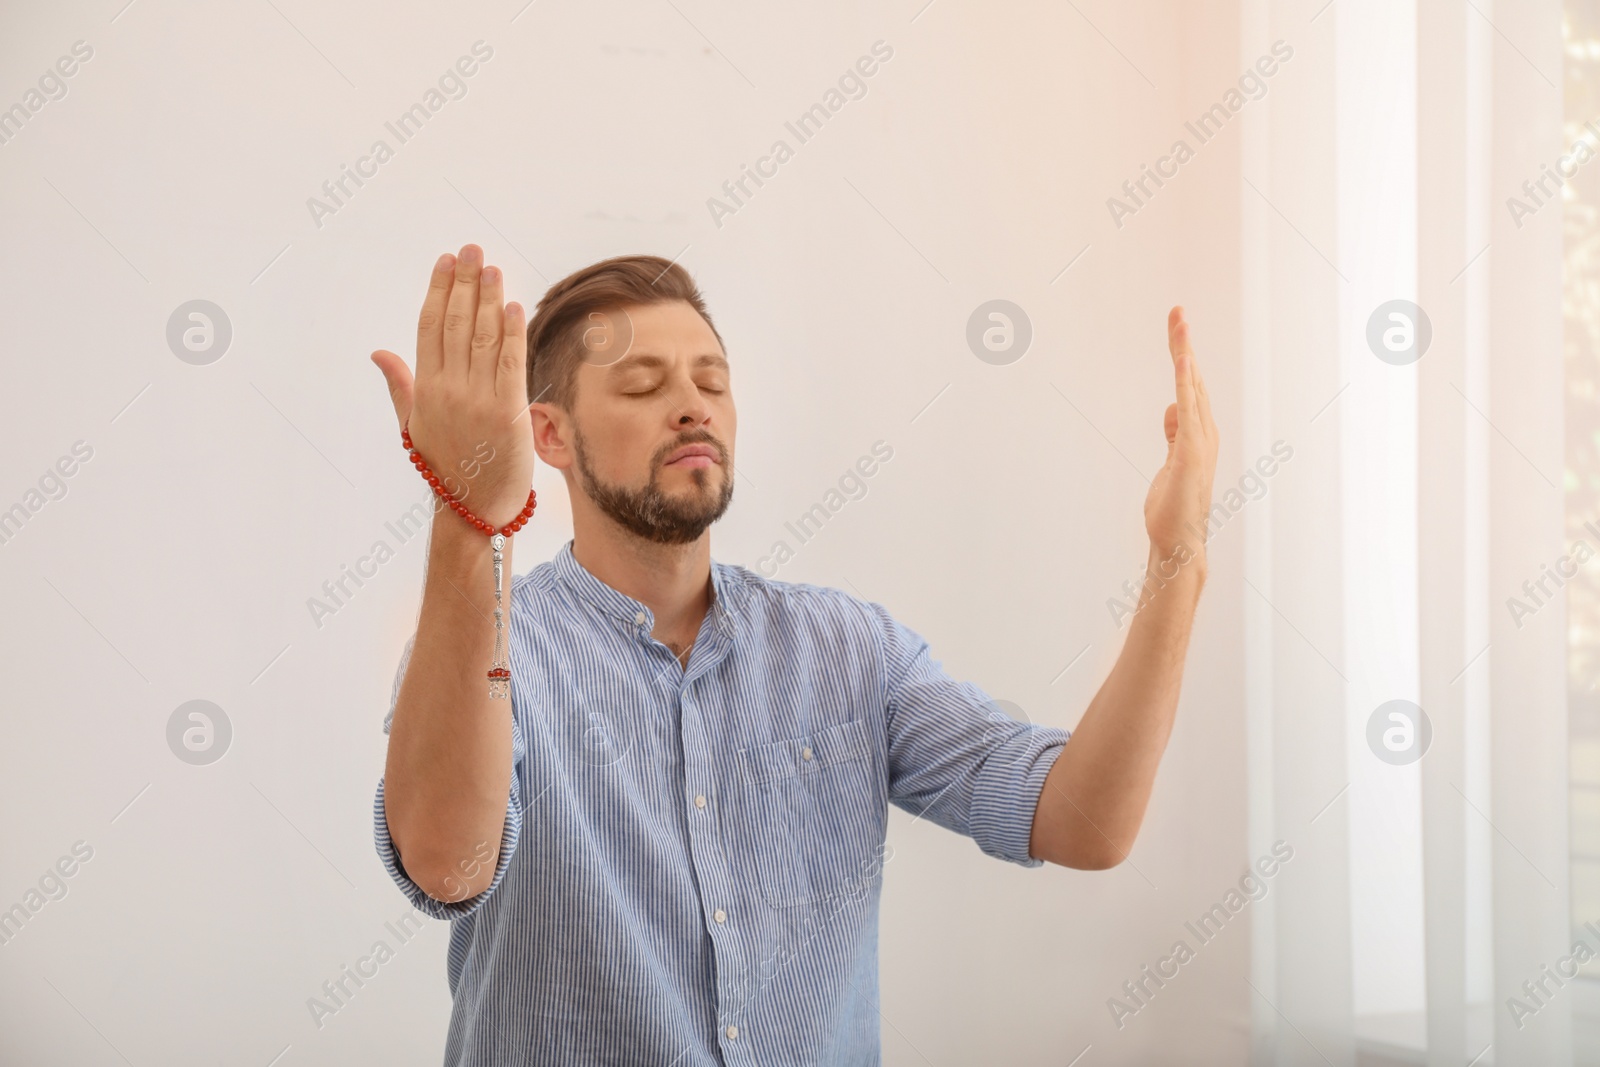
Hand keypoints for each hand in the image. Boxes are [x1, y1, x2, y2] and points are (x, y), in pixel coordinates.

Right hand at [371, 244, 536, 528]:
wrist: (473, 508)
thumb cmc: (446, 466)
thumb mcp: (414, 424)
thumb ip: (400, 385)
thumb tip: (378, 353)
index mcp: (424, 389)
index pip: (430, 327)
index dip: (439, 291)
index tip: (446, 261)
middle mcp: (448, 389)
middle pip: (456, 324)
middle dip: (465, 282)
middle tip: (472, 249)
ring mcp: (477, 400)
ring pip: (483, 338)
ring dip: (490, 298)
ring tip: (493, 268)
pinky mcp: (507, 412)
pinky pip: (510, 364)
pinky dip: (512, 333)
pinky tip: (513, 306)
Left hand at [1143, 306, 1217, 575]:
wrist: (1180, 540)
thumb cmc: (1175, 506)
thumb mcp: (1171, 460)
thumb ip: (1174, 433)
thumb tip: (1173, 407)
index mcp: (1199, 432)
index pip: (1190, 385)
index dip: (1183, 355)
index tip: (1177, 326)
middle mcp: (1205, 430)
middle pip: (1192, 377)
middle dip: (1184, 343)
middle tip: (1177, 310)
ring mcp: (1200, 439)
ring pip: (1191, 386)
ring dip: (1185, 352)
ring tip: (1179, 321)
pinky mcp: (1190, 450)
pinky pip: (1188, 408)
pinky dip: (1185, 382)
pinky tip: (1183, 360)